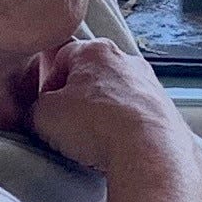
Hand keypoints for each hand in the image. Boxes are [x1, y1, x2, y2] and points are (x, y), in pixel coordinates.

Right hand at [19, 33, 193, 182]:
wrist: (150, 151)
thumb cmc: (96, 124)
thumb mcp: (43, 115)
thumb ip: (34, 109)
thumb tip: (37, 115)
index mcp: (95, 50)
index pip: (61, 58)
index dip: (47, 85)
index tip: (45, 108)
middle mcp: (127, 60)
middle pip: (91, 77)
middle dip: (77, 101)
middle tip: (67, 126)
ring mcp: (151, 84)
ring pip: (116, 96)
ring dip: (103, 115)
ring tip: (93, 142)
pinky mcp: (166, 110)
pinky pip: (137, 116)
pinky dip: (126, 130)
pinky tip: (117, 148)